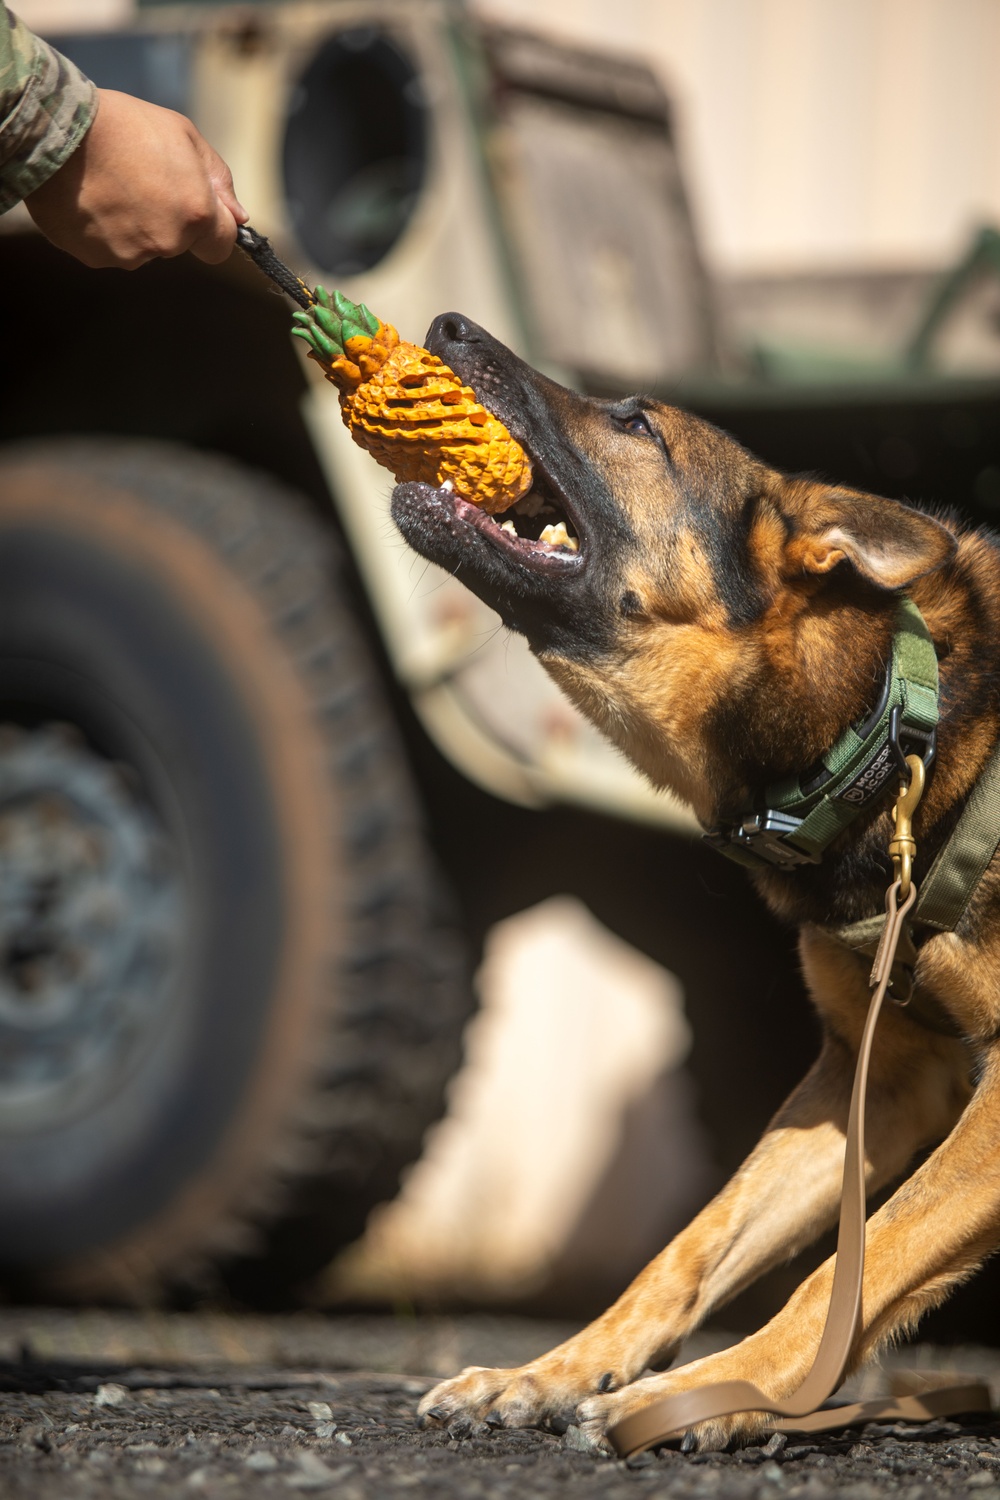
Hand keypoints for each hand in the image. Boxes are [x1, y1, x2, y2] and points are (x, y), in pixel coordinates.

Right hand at [24, 88, 247, 268]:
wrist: (55, 129)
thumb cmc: (124, 125)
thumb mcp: (183, 135)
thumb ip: (217, 180)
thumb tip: (239, 217)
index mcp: (195, 214)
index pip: (220, 247)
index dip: (212, 229)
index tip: (196, 209)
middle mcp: (166, 242)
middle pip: (177, 243)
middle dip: (167, 218)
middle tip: (140, 179)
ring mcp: (128, 254)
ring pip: (142, 247)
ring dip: (134, 224)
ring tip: (110, 185)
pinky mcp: (95, 258)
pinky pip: (109, 248)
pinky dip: (104, 229)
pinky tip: (90, 198)